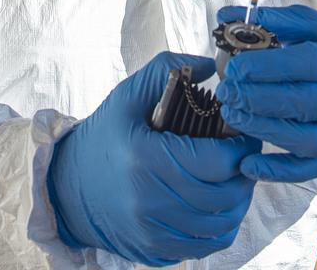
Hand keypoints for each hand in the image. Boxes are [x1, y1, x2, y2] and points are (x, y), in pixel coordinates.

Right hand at [47, 52, 259, 265]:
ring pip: (219, 225)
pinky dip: (222, 226)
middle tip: (247, 155)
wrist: (69, 186)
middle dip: (245, 174)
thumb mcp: (128, 94)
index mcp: (144, 158)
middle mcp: (148, 201)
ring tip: (237, 178)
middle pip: (223, 196)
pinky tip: (221, 204)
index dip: (242, 148)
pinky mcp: (154, 250)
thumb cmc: (105, 135)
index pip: (216, 162)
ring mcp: (151, 231)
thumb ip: (168, 70)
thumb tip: (208, 65)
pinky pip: (205, 246)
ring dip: (238, 201)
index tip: (247, 133)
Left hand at [215, 5, 316, 182]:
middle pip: (310, 104)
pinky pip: (311, 170)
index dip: (270, 67)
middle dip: (261, 100)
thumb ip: (271, 20)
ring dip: (266, 131)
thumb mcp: (311, 25)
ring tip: (233, 115)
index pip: (311, 63)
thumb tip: (226, 16)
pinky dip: (278, 171)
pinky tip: (248, 165)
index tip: (235, 68)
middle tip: (227, 92)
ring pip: (310, 140)